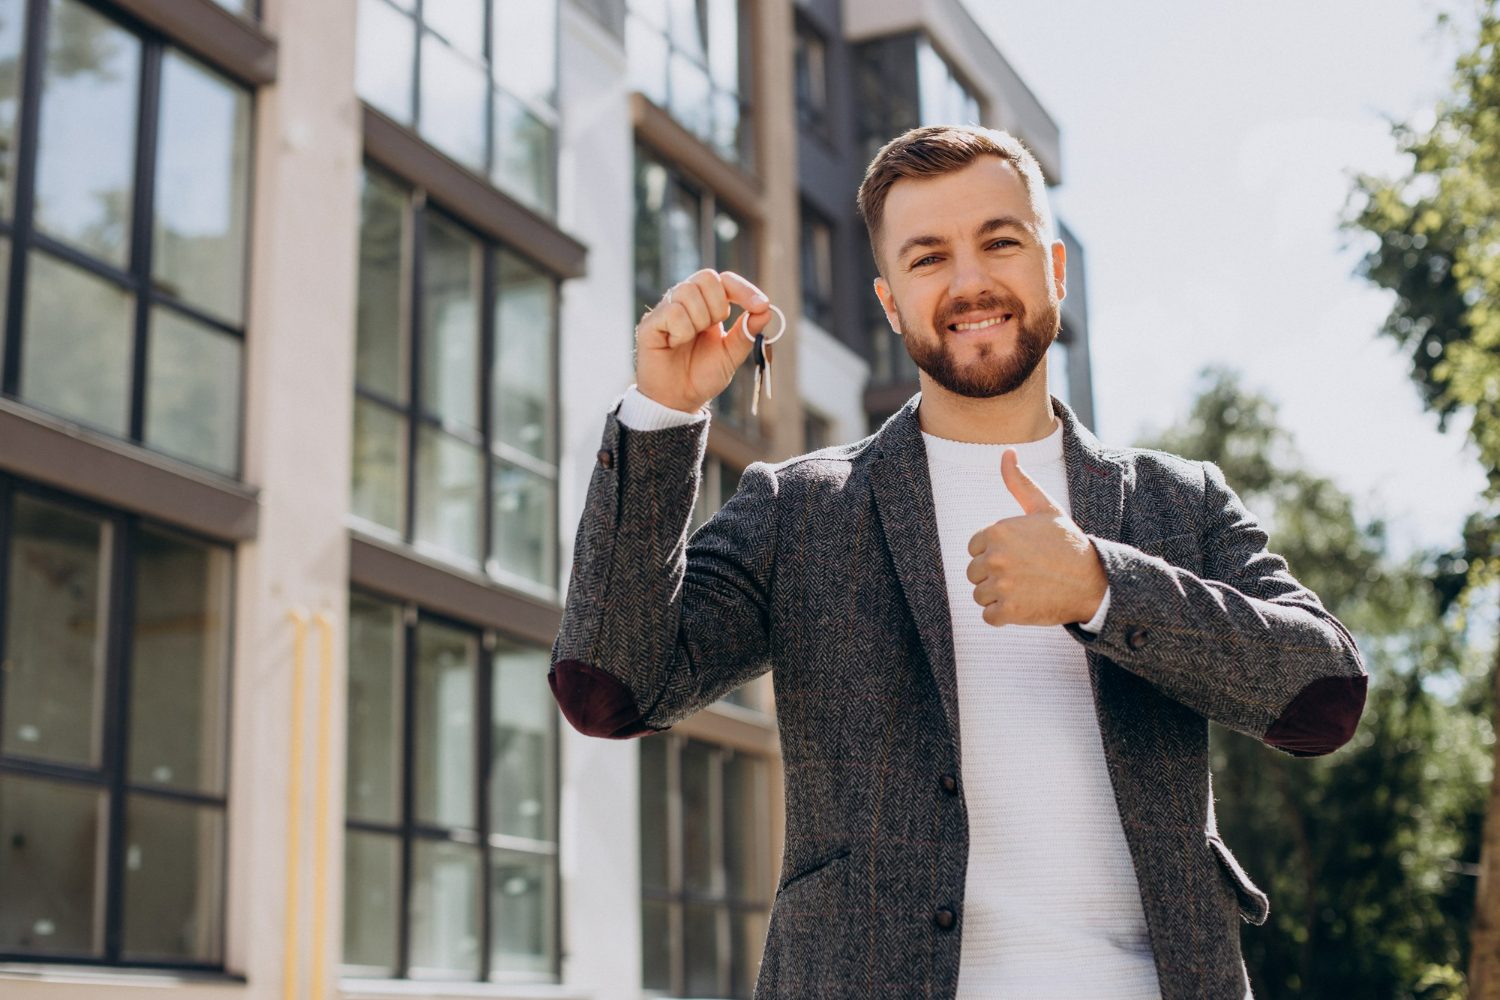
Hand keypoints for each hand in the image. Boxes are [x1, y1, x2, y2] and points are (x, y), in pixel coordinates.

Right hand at [635, 269, 774, 413]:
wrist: (678, 400)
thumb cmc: (702, 375)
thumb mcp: (731, 354)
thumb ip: (746, 332)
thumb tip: (767, 311)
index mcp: (706, 305)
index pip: (724, 280)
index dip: (743, 289)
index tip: (761, 305)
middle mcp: (685, 302)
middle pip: (707, 277)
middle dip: (718, 306)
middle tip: (711, 330)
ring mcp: (666, 310)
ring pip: (688, 292)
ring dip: (699, 321)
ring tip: (690, 340)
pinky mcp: (650, 324)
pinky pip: (673, 312)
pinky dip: (682, 332)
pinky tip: (675, 344)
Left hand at [966, 449, 1108, 626]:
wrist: (1095, 581)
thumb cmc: (1067, 544)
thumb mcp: (1045, 508)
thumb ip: (1020, 483)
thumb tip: (1006, 452)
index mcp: (997, 531)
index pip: (974, 548)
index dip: (995, 553)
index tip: (1020, 556)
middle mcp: (995, 557)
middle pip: (974, 572)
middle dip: (995, 576)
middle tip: (1025, 574)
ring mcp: (1001, 585)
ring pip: (980, 595)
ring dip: (999, 597)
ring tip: (1026, 589)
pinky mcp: (1009, 611)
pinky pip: (989, 617)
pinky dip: (1004, 616)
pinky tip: (1025, 605)